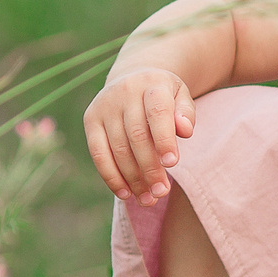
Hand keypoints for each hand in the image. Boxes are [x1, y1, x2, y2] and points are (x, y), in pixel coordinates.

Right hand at [84, 67, 195, 205]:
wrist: (134, 77)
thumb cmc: (164, 95)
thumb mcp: (181, 97)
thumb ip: (186, 113)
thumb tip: (185, 131)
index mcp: (152, 84)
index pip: (158, 113)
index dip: (164, 139)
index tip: (172, 164)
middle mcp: (125, 92)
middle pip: (136, 136)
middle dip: (149, 168)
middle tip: (161, 192)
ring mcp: (105, 105)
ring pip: (118, 148)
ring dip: (133, 178)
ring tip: (148, 199)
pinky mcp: (91, 118)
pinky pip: (98, 153)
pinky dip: (111, 176)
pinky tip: (125, 193)